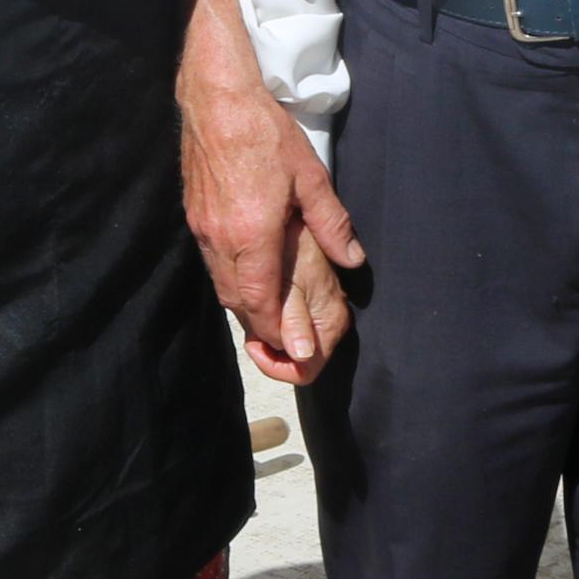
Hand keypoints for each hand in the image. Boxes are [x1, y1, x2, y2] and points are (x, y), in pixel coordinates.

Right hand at [179, 54, 362, 381]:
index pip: (260, 300)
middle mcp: (221, 239)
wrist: (215, 98)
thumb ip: (331, 223)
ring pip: (221, 286)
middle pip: (237, 301)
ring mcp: (203, 229)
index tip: (294, 351)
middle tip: (284, 342)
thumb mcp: (310, 176)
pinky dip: (231, 282)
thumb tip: (352, 259)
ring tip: (269, 317)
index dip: (276, 332)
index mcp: (251, 233)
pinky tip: (249, 278)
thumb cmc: (264, 132)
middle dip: (260, 327)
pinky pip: (213, 264)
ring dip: (245, 306)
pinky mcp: (195, 217)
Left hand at [246, 233, 349, 386]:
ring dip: (263, 329)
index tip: (254, 342)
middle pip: (294, 356)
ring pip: (285, 338)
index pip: (304, 370)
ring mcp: (320, 307)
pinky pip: (283, 318)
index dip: (275, 362)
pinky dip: (265, 314)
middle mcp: (330, 319)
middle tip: (248, 321)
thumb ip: (294, 320)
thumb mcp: (290, 283)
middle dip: (267, 345)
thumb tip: (302, 355)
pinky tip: (256, 294)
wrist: (296, 208)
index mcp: (330, 321)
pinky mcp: (307, 295)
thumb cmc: (293, 241)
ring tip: (250, 303)